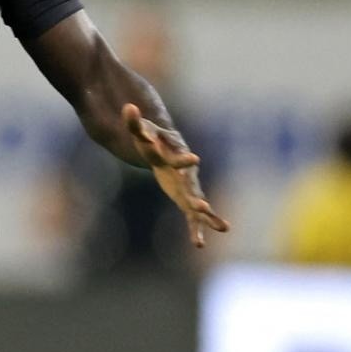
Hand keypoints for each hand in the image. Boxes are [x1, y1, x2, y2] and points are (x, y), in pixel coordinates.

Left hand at [123, 103, 230, 248]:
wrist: (168, 149)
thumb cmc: (153, 139)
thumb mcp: (141, 132)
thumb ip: (134, 123)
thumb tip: (127, 107)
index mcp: (178, 156)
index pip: (179, 159)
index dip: (184, 160)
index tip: (193, 160)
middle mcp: (186, 174)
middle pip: (191, 187)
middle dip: (197, 197)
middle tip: (205, 207)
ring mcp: (187, 187)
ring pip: (198, 203)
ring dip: (207, 216)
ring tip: (223, 227)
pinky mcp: (184, 198)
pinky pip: (191, 216)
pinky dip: (196, 228)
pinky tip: (199, 243)